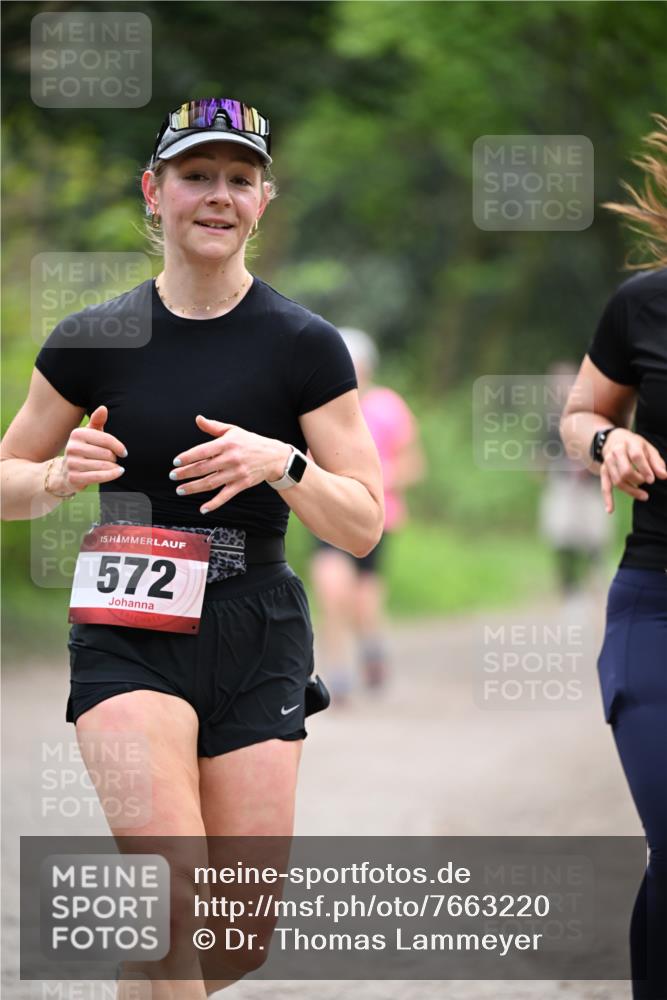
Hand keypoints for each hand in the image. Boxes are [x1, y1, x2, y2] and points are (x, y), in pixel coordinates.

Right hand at [61, 405, 126, 491]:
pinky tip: (119, 472)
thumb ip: (97, 420)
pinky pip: (98, 476)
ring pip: (103, 466)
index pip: (106, 439)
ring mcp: (72, 463)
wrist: (66, 472)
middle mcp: (72, 447)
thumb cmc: (85, 449)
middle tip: (113, 460)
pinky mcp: (74, 478)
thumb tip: (103, 408)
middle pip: (106, 454)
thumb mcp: (90, 434)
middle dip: (114, 458)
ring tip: (114, 467)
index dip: (119, 446)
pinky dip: (111, 475)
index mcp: (77, 434)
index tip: (124, 452)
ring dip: (113, 467)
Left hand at [170, 414, 291, 513]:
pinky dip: (214, 503)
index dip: (188, 457)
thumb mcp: (233, 430)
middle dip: (186, 473)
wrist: (273, 456)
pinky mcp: (241, 484)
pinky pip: (225, 496)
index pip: (202, 451)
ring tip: (180, 490)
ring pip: (210, 483)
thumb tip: (198, 419)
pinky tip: (203, 509)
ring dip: (193, 487)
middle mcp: (231, 459)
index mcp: (227, 443)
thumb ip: (214, 427)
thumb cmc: (250, 442)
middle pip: (203, 468)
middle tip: (173, 476)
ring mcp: (236, 473)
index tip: (176, 462)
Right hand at [600, 428, 666, 512]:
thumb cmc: (635, 445)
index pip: (636, 456)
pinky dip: (607, 499)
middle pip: (625, 471)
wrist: (613, 439)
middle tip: (646, 483)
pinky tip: (610, 510)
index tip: (652, 480)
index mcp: (629, 443)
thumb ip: (656, 462)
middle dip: (637, 480)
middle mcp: (616, 452)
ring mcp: (608, 462)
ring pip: (617, 481)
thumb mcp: (648, 448)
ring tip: (644, 496)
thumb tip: (663, 476)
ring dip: (631, 491)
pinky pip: (605, 486)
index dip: (645, 469)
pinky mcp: (604, 471)